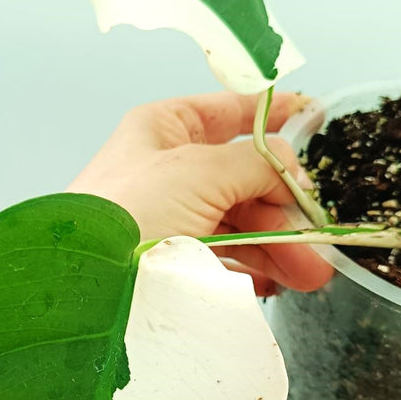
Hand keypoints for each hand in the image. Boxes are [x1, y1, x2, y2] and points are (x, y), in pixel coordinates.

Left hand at [67, 90, 331, 294]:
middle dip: (285, 207)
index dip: (273, 114)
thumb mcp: (198, 170)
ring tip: (309, 274)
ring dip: (278, 246)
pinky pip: (222, 261)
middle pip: (243, 178)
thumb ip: (255, 162)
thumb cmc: (124, 215)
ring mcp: (168, 217)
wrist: (84, 287)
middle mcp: (167, 170)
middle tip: (316, 236)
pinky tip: (273, 284)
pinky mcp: (169, 261)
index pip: (228, 112)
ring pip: (239, 223)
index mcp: (163, 130)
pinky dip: (253, 270)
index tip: (315, 115)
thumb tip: (289, 169)